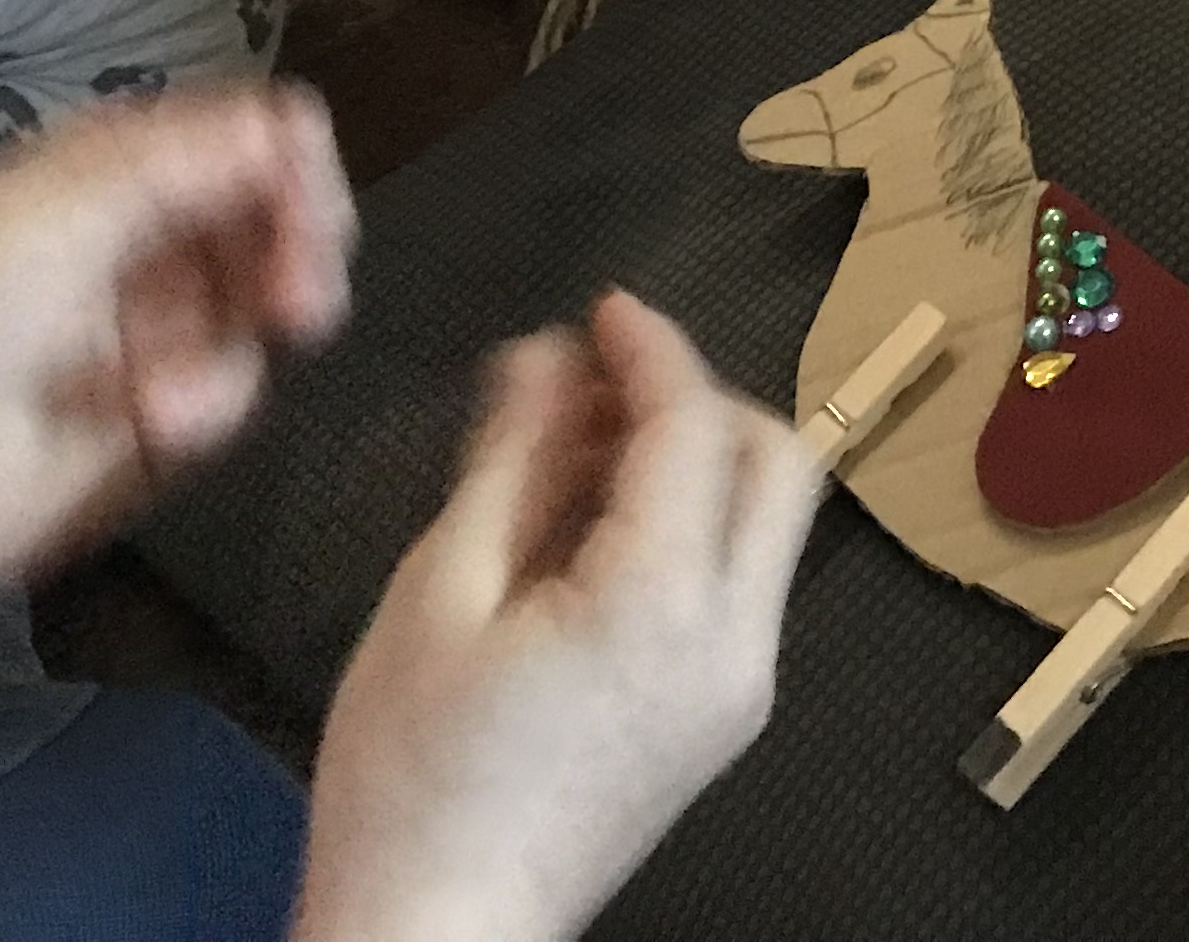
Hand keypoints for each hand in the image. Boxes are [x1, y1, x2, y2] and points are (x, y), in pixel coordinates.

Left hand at [0, 89, 353, 936]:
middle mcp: (144, 240)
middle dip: (303, 246)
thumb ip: (186, 156)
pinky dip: (209, 402)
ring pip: (272, 303)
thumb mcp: (53, 212)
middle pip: (279, 214)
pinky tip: (152, 420)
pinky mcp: (165, 424)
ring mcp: (158, 333)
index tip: (305, 205)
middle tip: (301, 299)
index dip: (293, 160)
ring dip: (250, 333)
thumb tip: (300, 121)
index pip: (245, 136)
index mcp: (110, 171)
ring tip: (188, 384)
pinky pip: (236, 391)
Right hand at [293, 296, 819, 941]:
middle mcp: (737, 639)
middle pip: (778, 460)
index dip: (651, 349)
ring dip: (698, 461)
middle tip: (595, 388)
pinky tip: (589, 534)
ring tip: (575, 457)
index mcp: (664, 602)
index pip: (695, 425)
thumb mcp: (440, 595)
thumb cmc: (410, 778)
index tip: (600, 309)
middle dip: (698, 401)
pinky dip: (689, 528)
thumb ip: (511, 462)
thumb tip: (547, 356)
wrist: (436, 940)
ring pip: (769, 520)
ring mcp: (743, 685)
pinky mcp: (725, 717)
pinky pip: (738, 582)